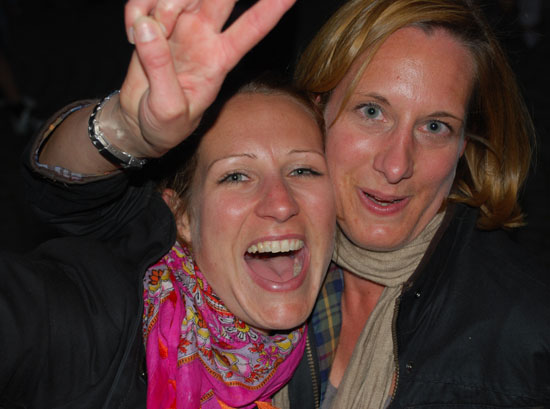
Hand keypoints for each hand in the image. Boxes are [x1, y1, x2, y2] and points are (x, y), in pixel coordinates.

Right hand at [118, 0, 295, 157]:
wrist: (138, 122)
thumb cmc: (165, 123)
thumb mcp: (167, 108)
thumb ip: (160, 69)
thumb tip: (149, 26)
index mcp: (220, 60)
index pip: (252, 28)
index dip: (272, 8)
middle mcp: (205, 36)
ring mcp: (180, 25)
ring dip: (163, 4)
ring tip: (146, 33)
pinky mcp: (155, 21)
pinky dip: (137, 8)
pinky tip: (133, 33)